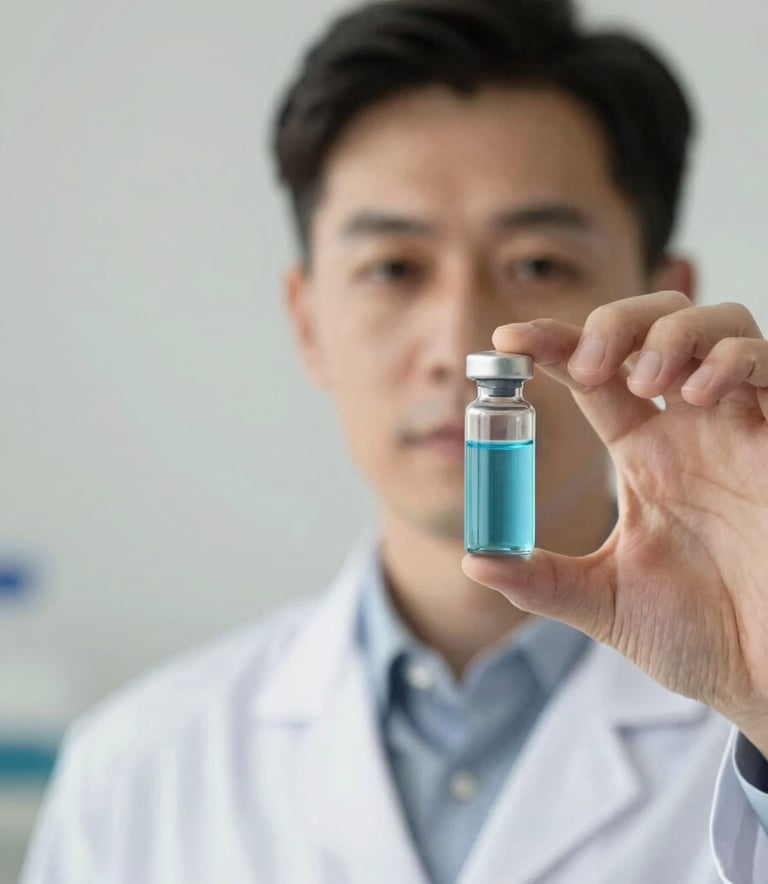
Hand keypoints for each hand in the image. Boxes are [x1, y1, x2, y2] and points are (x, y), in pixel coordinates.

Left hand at [462, 291, 767, 752]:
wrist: (763, 674)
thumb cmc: (699, 637)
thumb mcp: (605, 602)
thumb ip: (541, 580)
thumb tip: (473, 561)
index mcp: (643, 455)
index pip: (591, 376)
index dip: (551, 345)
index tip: (507, 339)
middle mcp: (689, 429)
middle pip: (652, 325)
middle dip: (614, 323)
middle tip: (585, 364)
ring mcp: (740, 428)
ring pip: (715, 324)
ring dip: (670, 332)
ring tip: (645, 380)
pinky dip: (730, 357)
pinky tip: (696, 395)